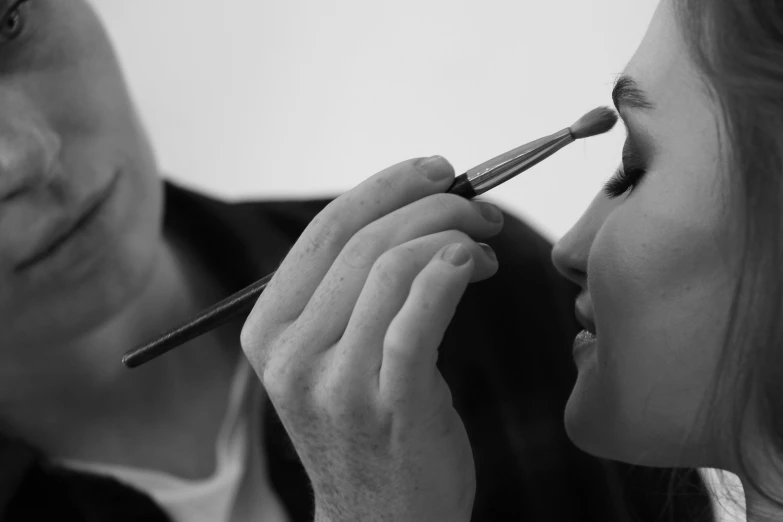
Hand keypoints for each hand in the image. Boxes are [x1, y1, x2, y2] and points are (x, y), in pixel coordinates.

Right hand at [240, 156, 502, 521]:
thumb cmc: (368, 431)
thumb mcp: (332, 359)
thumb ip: (349, 294)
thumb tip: (409, 216)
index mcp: (269, 329)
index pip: (325, 230)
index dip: (385, 187)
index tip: (434, 171)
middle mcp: (290, 353)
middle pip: (362, 240)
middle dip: (431, 205)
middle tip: (477, 208)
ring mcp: (335, 381)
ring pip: (393, 265)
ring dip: (451, 236)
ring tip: (484, 248)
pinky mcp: (388, 402)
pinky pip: (420, 312)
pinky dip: (451, 271)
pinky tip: (474, 265)